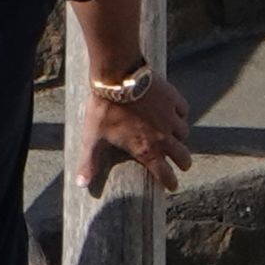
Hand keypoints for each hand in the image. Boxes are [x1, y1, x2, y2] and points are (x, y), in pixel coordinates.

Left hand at [77, 74, 191, 194]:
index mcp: (146, 150)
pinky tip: (176, 114)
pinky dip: (181, 115)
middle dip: (183, 163)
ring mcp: (170, 117)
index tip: (173, 187)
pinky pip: (184, 111)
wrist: (116, 78)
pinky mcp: (173, 99)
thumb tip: (80, 185)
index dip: (170, 182)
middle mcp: (163, 137)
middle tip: (183, 164)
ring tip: (176, 138)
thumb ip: (89, 163)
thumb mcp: (93, 139)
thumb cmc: (103, 111)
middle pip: (183, 156)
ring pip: (184, 133)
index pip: (165, 174)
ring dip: (181, 138)